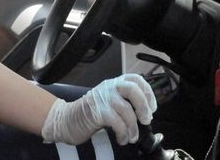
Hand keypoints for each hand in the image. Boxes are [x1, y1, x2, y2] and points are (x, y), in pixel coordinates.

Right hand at [41, 73, 156, 145]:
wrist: (67, 120)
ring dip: (133, 127)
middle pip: (133, 89)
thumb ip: (124, 102)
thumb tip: (145, 114)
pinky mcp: (97, 112)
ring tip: (132, 137)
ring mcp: (102, 98)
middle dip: (144, 106)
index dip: (148, 92)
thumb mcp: (109, 102)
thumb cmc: (90, 114)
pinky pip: (117, 123)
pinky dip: (123, 133)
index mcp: (114, 84)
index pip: (136, 79)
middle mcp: (109, 87)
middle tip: (146, 120)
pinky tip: (122, 139)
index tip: (152, 107)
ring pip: (126, 110)